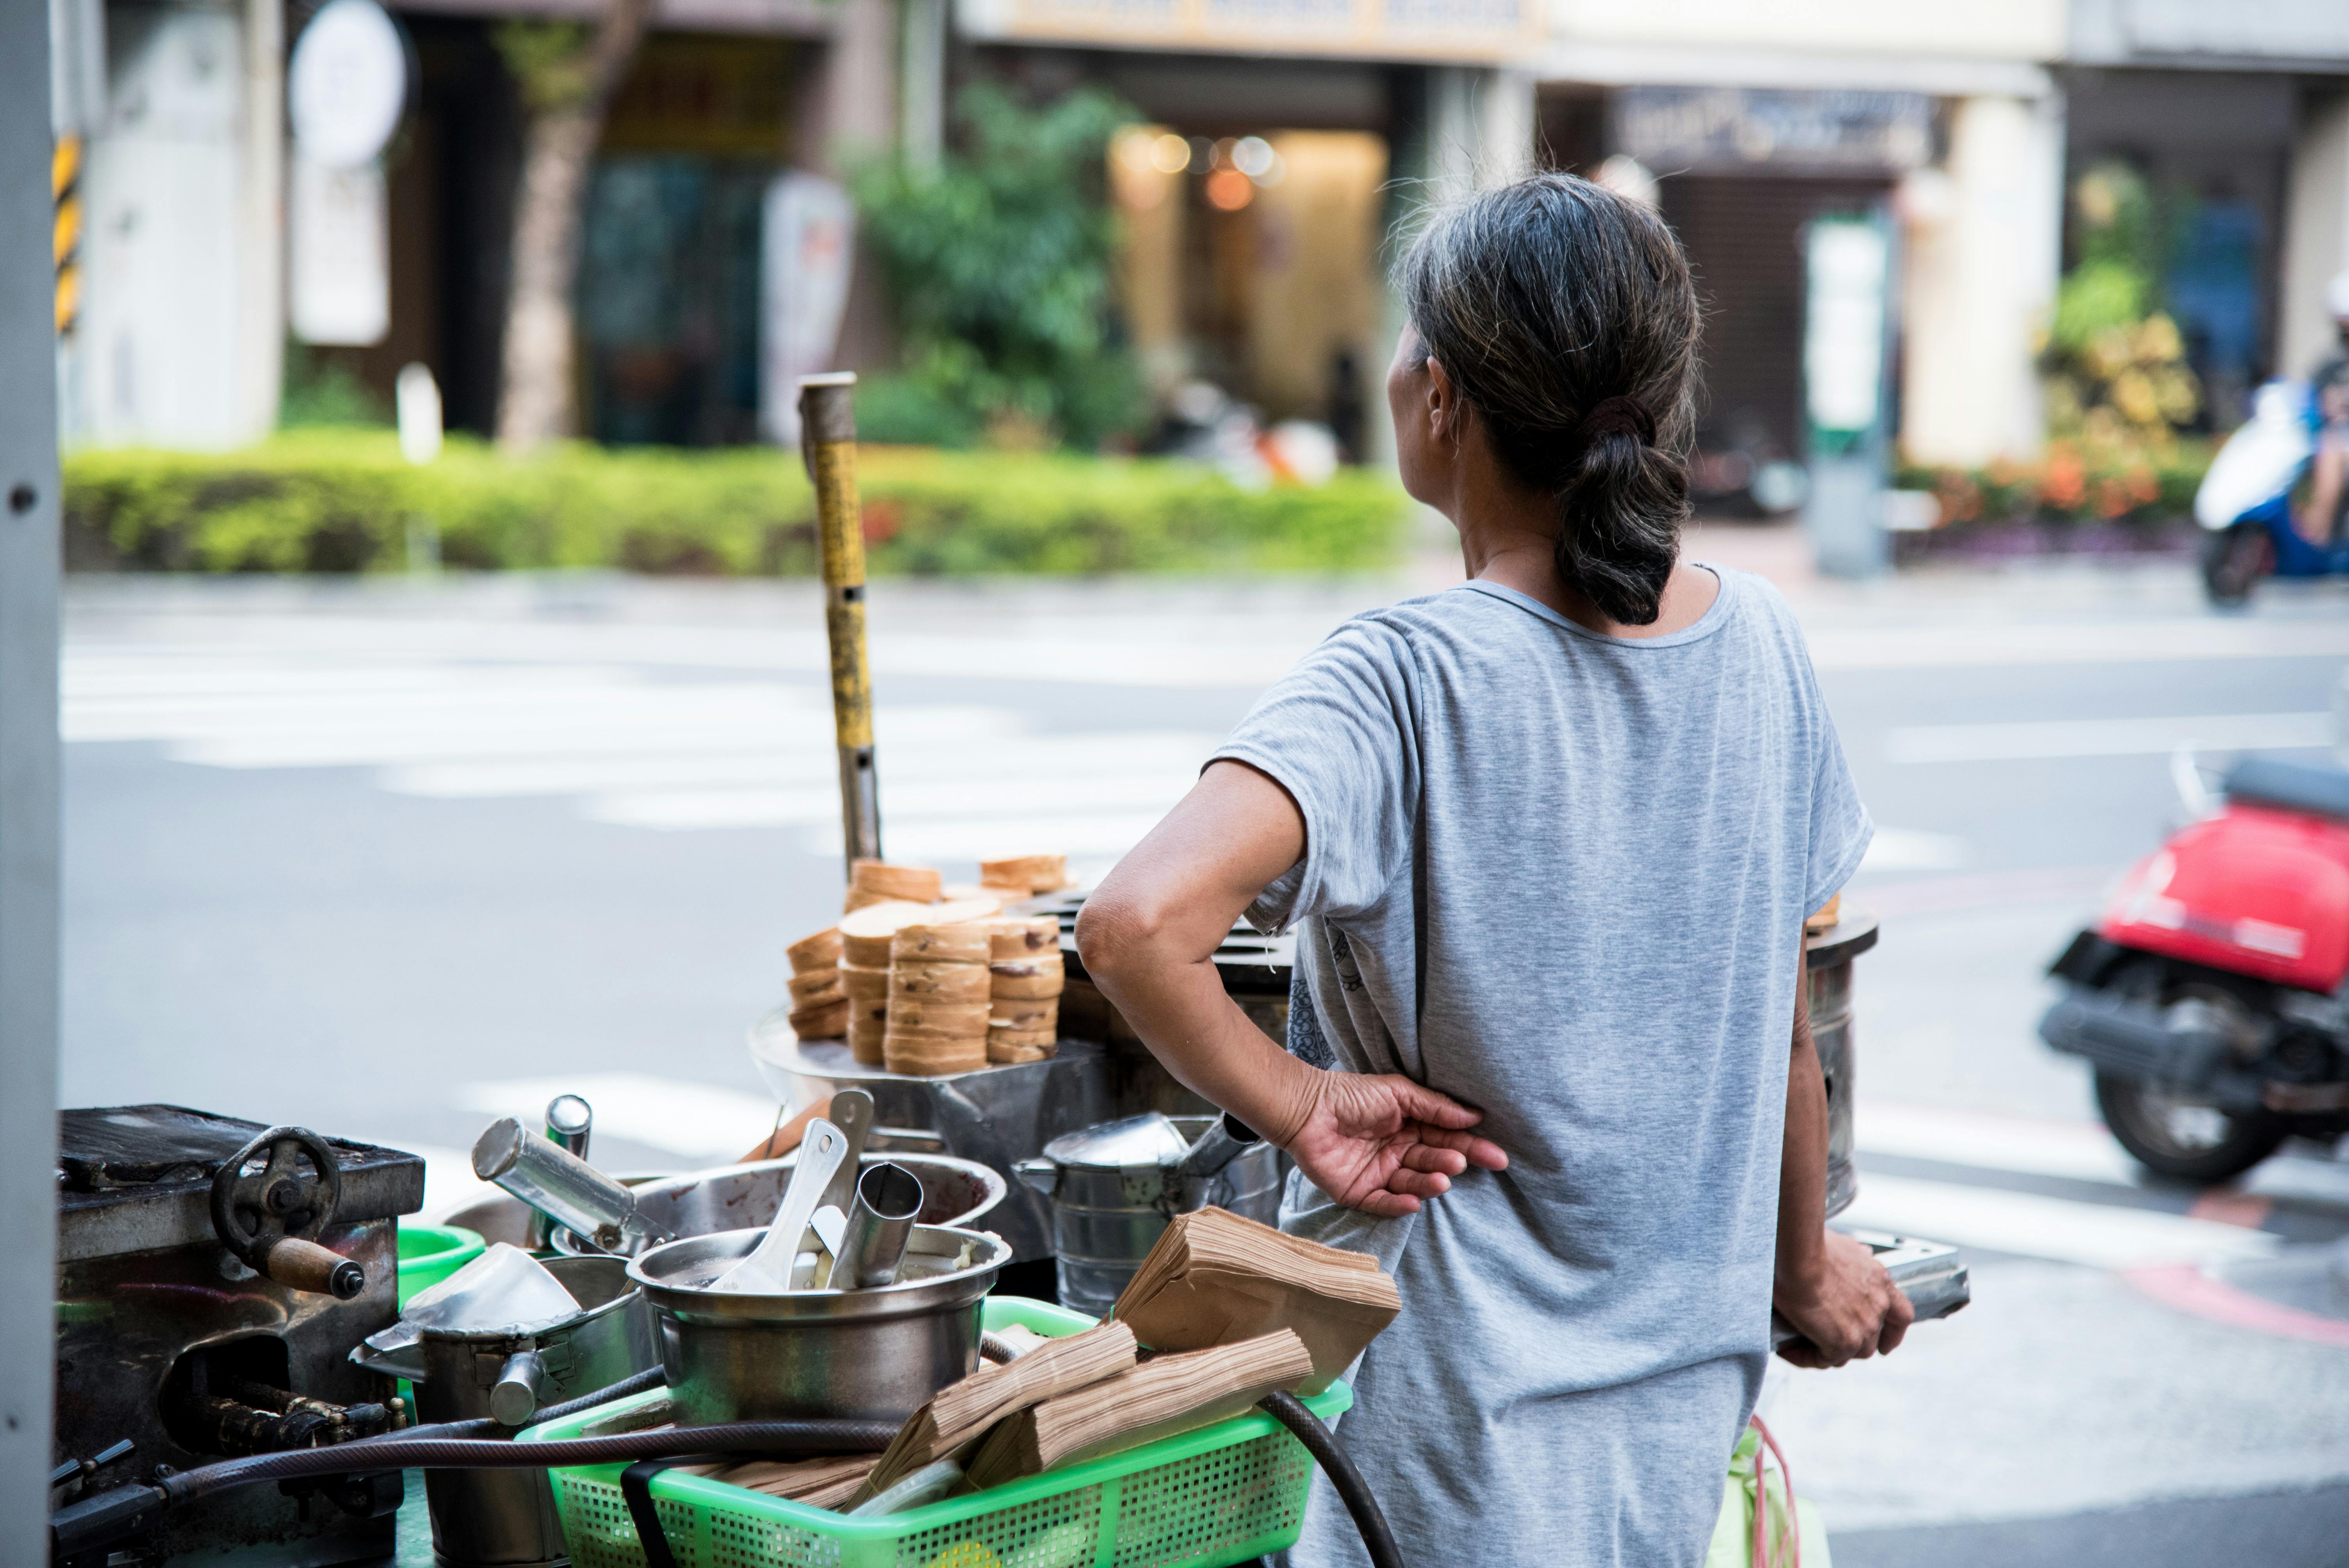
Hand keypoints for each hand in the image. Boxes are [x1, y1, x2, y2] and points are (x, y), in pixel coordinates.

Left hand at [1278, 1071, 1507, 1217]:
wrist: (1306, 1107)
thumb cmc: (1351, 1095)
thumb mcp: (1398, 1093)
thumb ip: (1435, 1107)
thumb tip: (1474, 1117)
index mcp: (1411, 1128)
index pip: (1447, 1140)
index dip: (1472, 1148)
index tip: (1498, 1158)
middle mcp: (1399, 1153)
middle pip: (1433, 1162)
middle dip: (1450, 1163)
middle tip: (1459, 1162)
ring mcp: (1380, 1174)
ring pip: (1412, 1183)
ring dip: (1429, 1183)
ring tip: (1442, 1178)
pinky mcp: (1358, 1192)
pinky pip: (1383, 1203)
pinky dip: (1398, 1204)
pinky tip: (1413, 1201)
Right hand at [1774, 1230, 1912, 1368]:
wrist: (1800, 1254)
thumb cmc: (1812, 1243)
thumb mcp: (1843, 1245)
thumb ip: (1854, 1255)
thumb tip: (1856, 1253)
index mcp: (1880, 1280)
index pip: (1901, 1314)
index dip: (1893, 1333)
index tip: (1885, 1345)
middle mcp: (1878, 1305)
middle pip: (1872, 1339)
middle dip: (1852, 1344)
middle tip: (1826, 1340)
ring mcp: (1865, 1325)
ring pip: (1851, 1352)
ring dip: (1828, 1351)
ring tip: (1801, 1345)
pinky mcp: (1844, 1341)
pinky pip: (1825, 1359)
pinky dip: (1805, 1357)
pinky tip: (1788, 1349)